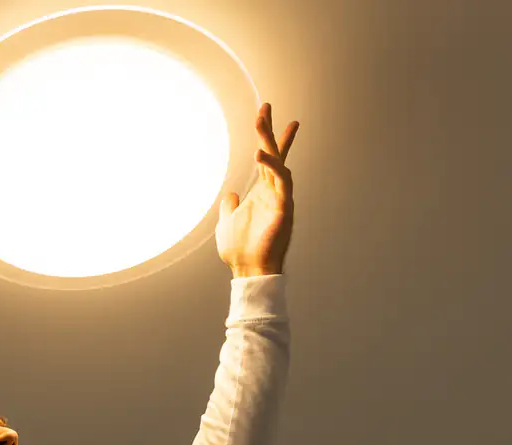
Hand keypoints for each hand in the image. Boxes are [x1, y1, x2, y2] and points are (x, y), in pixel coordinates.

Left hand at [215, 104, 298, 277]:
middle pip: (275, 154)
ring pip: (279, 163)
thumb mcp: (227, 222)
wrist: (248, 270)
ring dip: (270, 142)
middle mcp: (273, 191)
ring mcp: (280, 198)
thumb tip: (230, 196)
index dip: (269, 137)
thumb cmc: (240, 250)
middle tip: (265, 106)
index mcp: (262, 192)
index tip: (266, 114)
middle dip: (270, 130)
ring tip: (260, 122)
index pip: (269, 159)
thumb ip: (229, 207)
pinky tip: (260, 154)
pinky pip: (281, 181)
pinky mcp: (284, 208)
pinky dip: (273, 166)